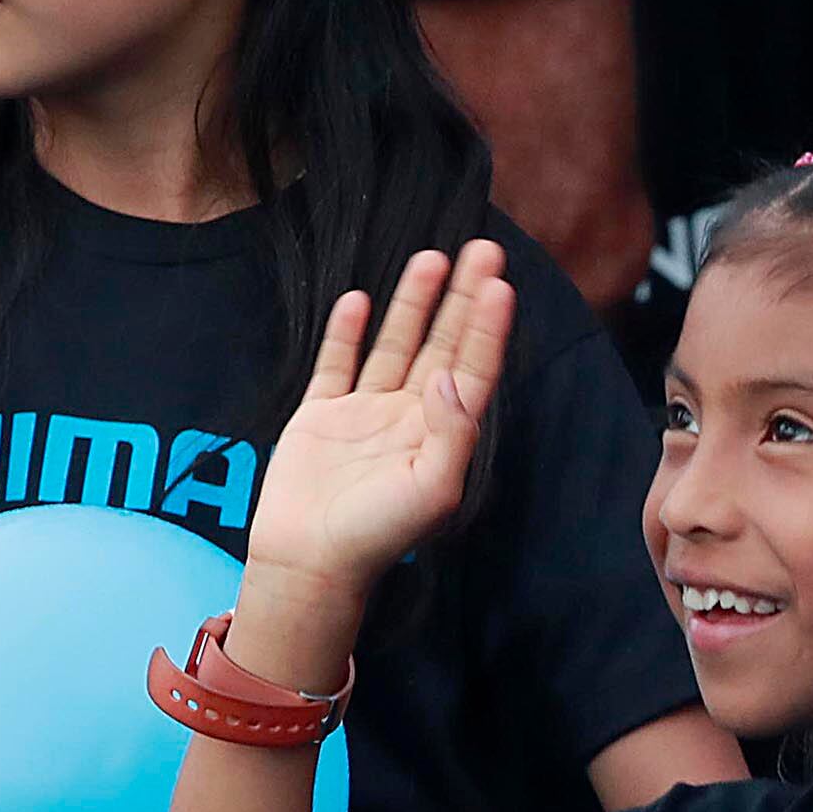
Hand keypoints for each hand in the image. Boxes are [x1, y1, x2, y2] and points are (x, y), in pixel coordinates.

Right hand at [238, 243, 514, 632]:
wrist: (310, 562)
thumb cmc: (378, 535)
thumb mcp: (433, 488)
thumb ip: (452, 432)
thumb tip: (450, 377)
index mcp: (441, 434)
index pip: (473, 368)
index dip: (488, 327)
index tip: (501, 283)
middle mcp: (409, 417)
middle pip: (442, 343)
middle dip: (463, 298)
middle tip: (483, 249)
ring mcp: (364, 413)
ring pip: (395, 344)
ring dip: (414, 302)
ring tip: (433, 257)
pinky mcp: (320, 415)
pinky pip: (338, 362)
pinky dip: (349, 331)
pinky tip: (361, 298)